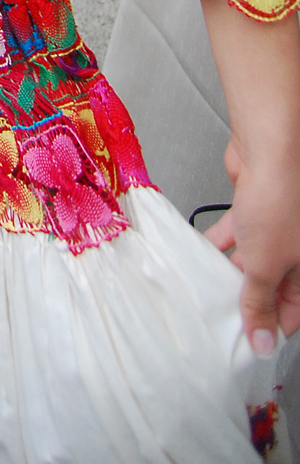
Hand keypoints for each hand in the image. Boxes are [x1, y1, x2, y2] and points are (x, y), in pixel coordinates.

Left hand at [205, 136, 299, 354]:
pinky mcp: (255, 206)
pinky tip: (202, 253)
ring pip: (253, 259)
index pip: (294, 312)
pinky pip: (238, 234)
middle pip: (273, 285)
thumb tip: (263, 341)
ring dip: (231, 271)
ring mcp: (276, 226)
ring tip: (209, 291)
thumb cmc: (282, 199)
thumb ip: (260, 302)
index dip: (272, 328)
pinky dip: (221, 243)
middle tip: (224, 319)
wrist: (269, 149)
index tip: (248, 344)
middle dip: (248, 299)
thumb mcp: (267, 263)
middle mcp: (297, 248)